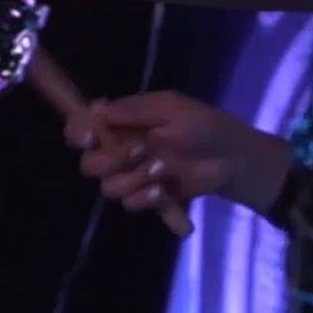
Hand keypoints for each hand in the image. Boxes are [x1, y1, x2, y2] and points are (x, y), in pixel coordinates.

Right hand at [67, 91, 290, 215]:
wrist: (234, 159)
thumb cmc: (205, 125)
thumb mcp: (173, 109)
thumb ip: (134, 111)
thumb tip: (96, 109)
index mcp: (124, 122)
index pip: (84, 126)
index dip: (77, 131)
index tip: (89, 136)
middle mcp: (121, 149)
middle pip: (89, 164)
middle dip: (109, 160)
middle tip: (138, 150)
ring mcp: (134, 175)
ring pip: (108, 186)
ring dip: (133, 178)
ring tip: (162, 169)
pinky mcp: (149, 198)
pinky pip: (131, 203)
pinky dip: (145, 197)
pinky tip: (163, 190)